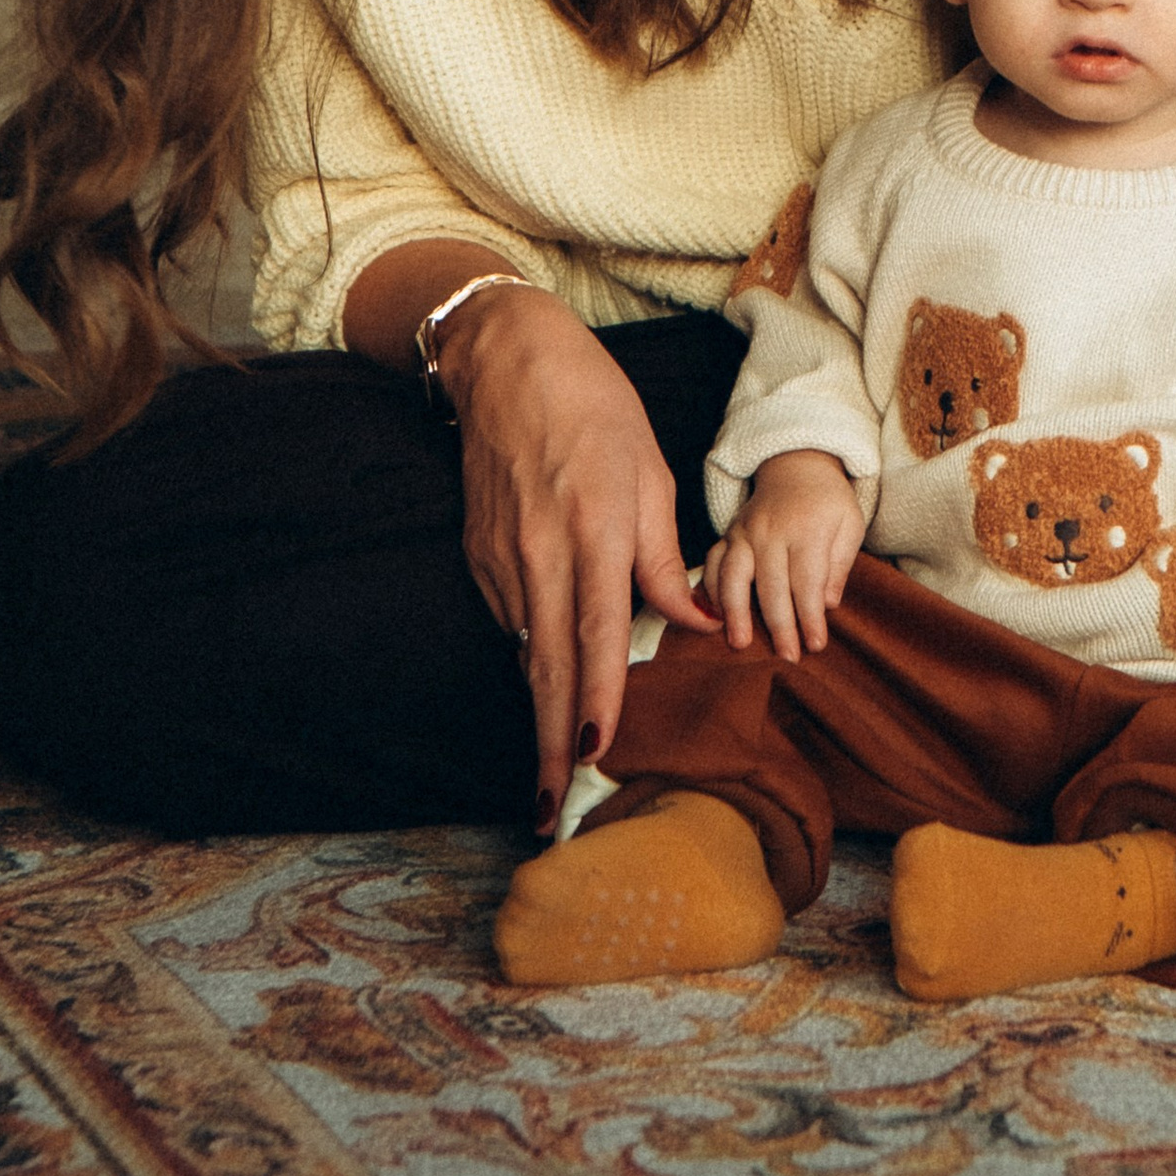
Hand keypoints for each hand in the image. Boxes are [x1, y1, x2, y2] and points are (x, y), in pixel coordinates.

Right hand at [438, 285, 717, 825]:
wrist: (507, 364)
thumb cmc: (594, 410)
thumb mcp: (650, 474)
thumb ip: (666, 559)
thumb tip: (694, 621)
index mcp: (594, 534)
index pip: (595, 635)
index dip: (594, 700)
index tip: (591, 755)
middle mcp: (542, 556)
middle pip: (546, 669)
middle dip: (548, 746)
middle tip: (546, 811)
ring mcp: (503, 560)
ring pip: (528, 653)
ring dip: (542, 712)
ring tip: (553, 772)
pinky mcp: (481, 558)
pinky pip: (515, 620)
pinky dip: (534, 653)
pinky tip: (550, 669)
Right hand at [704, 451, 867, 664]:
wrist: (796, 466)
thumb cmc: (828, 503)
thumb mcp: (850, 524)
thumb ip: (840, 564)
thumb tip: (828, 604)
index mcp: (806, 529)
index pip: (808, 581)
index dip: (810, 616)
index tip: (816, 644)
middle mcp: (770, 531)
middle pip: (772, 585)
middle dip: (779, 626)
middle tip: (787, 658)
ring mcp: (744, 533)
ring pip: (734, 576)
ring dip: (735, 612)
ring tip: (740, 643)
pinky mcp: (728, 535)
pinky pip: (713, 564)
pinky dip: (711, 592)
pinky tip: (715, 617)